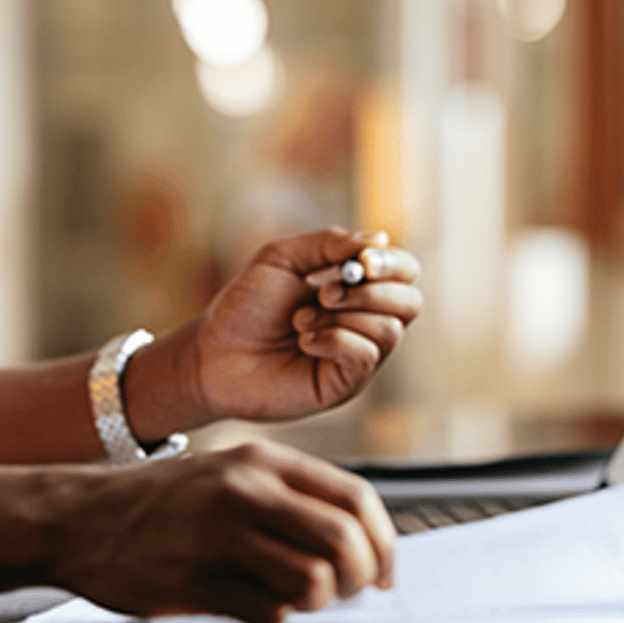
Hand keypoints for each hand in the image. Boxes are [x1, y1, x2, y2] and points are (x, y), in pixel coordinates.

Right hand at [48, 440, 395, 622]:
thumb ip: (288, 499)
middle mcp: (247, 490)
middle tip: (345, 595)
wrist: (78, 518)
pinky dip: (271, 620)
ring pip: (313, 583)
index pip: (355, 498)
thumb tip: (357, 545)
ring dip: (313, 604)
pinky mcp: (198, 581)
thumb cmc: (160, 503)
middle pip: (345, 542)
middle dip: (359, 580)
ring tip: (288, 598)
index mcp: (262, 460)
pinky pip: (268, 616)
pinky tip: (248, 607)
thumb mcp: (227, 474)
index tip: (381, 571)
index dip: (382, 543)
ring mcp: (221, 535)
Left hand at [194, 227, 421, 423]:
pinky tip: (305, 341)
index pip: (404, 272)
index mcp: (356, 288)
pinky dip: (335, 340)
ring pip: (390, 330)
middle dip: (371, 291)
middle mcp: (364, 322)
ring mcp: (357, 355)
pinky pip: (366, 356)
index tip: (361, 261)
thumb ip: (328, 243)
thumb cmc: (245, 306)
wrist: (213, 353)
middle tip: (325, 292)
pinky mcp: (345, 384)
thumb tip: (378, 239)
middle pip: (410, 302)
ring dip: (344, 317)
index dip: (392, 263)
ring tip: (301, 319)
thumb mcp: (282, 258)